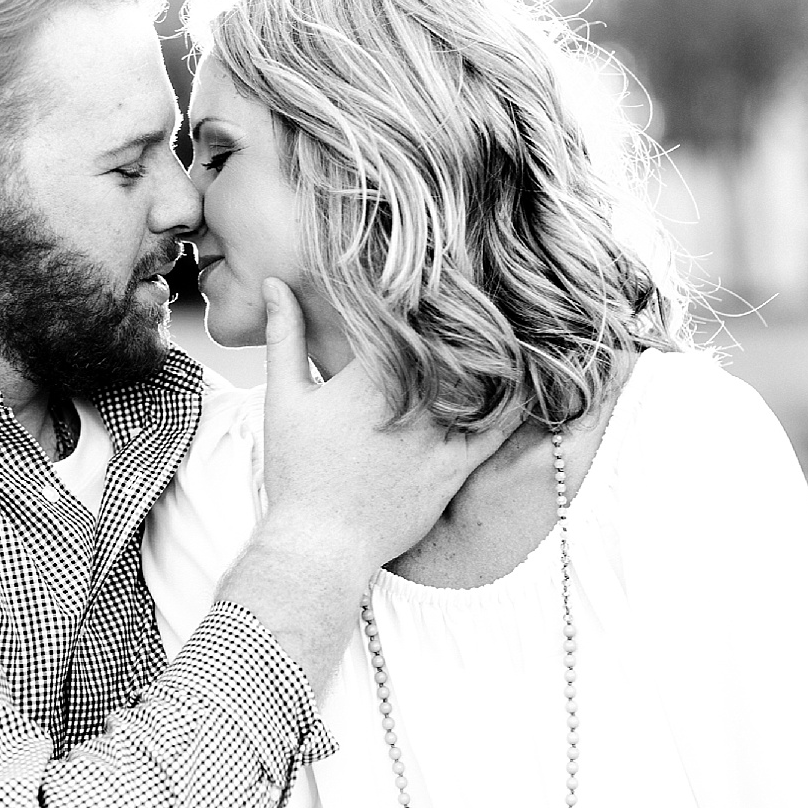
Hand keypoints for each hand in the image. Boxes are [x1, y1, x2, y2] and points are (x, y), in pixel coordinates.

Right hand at [258, 278, 512, 571]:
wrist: (320, 545)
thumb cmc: (297, 472)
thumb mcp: (283, 398)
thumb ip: (286, 337)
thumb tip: (278, 283)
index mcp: (367, 377)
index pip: (402, 316)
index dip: (420, 286)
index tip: (436, 262)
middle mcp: (409, 402)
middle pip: (449, 341)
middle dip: (466, 309)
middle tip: (486, 277)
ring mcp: (437, 437)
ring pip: (480, 379)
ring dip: (496, 347)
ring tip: (513, 316)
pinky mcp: (456, 468)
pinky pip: (497, 429)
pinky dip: (515, 400)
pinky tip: (529, 375)